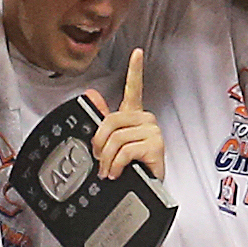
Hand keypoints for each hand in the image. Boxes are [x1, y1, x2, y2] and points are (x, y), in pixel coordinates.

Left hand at [89, 51, 163, 183]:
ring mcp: (152, 132)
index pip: (135, 88)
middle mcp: (145, 121)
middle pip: (111, 120)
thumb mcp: (112, 144)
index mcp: (134, 117)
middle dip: (99, 143)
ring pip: (116, 137)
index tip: (137, 53)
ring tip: (109, 170)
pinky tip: (117, 172)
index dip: (135, 69)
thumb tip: (91, 95)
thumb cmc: (130, 168)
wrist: (143, 193)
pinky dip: (115, 164)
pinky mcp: (156, 146)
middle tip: (99, 159)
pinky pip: (125, 150)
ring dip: (106, 159)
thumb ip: (101, 119)